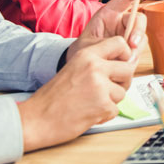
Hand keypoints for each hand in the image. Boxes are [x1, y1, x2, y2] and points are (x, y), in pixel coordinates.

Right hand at [18, 38, 137, 151]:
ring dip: (110, 101)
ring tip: (90, 103)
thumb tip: (126, 62)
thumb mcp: (74, 68)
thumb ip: (97, 63)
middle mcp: (95, 67)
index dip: (125, 55)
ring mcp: (100, 86)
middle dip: (121, 82)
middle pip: (128, 69)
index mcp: (87, 55)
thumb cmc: (52, 97)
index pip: (120, 43)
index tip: (120, 65)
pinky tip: (88, 113)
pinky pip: (115, 110)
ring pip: (122, 92)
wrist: (36, 119)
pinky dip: (104, 115)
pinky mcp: (103, 105)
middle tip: (106, 90)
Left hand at [66, 0, 158, 61]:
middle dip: (137, 31)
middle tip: (131, 44)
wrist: (82, 68)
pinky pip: (139, 51)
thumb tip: (127, 49)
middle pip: (139, 19)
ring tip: (120, 60)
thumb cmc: (83, 52)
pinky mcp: (131, 49)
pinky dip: (132, 59)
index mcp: (109, 14)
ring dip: (135, 49)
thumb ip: (107, 44)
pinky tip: (122, 64)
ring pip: (142, 37)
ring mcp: (128, 35)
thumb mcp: (89, 45)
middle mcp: (121, 22)